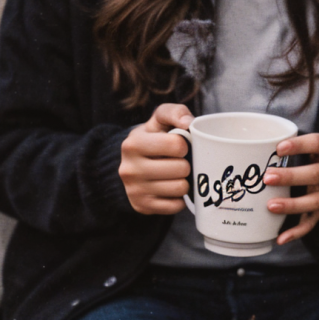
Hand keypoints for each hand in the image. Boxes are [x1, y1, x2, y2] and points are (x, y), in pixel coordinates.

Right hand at [119, 100, 192, 218]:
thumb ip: (175, 112)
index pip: (177, 145)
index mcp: (133, 144)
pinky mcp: (141, 206)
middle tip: (179, 162)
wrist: (132, 164)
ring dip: (184, 182)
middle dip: (186, 164)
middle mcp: (129, 168)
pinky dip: (178, 198)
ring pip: (180, 188)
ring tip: (175, 175)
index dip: (185, 145)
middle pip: (181, 169)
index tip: (179, 145)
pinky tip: (170, 189)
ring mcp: (134, 190)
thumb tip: (188, 122)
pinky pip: (175, 206)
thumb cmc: (153, 139)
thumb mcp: (159, 120)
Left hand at [264, 131, 318, 238]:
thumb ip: (291, 144)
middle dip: (290, 177)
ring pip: (314, 201)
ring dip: (292, 205)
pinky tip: (281, 238)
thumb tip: (254, 146)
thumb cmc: (318, 154)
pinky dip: (296, 232)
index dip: (298, 146)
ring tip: (271, 206)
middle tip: (267, 178)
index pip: (316, 144)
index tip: (278, 148)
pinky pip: (311, 223)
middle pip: (315, 175)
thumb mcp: (312, 144)